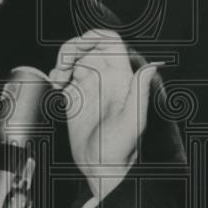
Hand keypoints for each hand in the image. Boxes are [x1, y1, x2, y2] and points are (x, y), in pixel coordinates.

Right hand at [49, 31, 160, 195]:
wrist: (103, 171)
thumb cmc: (122, 151)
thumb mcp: (134, 122)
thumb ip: (140, 93)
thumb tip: (152, 67)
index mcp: (121, 77)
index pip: (109, 41)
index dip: (93, 36)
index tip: (78, 47)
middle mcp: (105, 78)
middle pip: (88, 46)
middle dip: (72, 48)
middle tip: (64, 65)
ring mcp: (90, 88)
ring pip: (75, 58)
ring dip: (62, 61)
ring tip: (58, 77)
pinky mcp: (76, 99)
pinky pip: (64, 76)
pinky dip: (55, 74)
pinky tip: (55, 85)